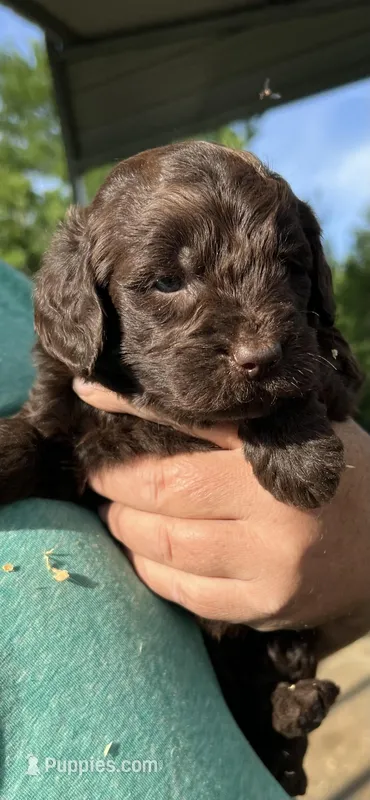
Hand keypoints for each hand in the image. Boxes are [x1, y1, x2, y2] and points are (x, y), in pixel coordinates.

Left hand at [74, 379, 369, 649]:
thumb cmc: (337, 474)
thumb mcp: (297, 430)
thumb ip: (230, 419)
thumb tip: (142, 403)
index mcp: (283, 449)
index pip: (190, 421)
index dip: (130, 410)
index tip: (90, 396)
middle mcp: (276, 508)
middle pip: (164, 492)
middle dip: (115, 481)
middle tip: (101, 473)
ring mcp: (271, 564)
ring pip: (164, 547)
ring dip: (125, 527)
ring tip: (118, 512)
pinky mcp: (266, 606)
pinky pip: (184, 592)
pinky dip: (150, 570)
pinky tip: (146, 553)